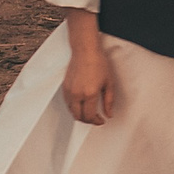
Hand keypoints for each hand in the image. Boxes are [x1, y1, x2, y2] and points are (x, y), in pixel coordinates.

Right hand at [61, 10, 114, 124]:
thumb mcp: (109, 83)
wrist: (86, 51)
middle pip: (79, 116)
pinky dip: (74, 108)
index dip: (96, 121)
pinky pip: (68, 103)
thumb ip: (109, 101)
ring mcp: (69, 91)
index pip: (90, 116)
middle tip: (96, 118)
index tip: (102, 120)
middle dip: (88, 121)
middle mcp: (77, 94)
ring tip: (90, 112)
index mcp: (90, 94)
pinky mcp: (64, 88)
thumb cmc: (100, 64)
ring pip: (71, 111)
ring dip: (80, 115)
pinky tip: (82, 105)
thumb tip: (108, 114)